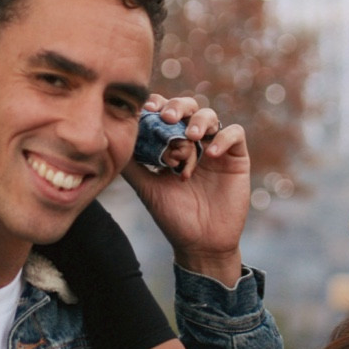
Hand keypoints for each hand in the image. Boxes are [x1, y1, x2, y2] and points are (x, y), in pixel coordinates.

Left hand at [127, 98, 249, 285]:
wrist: (200, 243)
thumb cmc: (173, 216)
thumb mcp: (147, 188)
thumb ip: (133, 165)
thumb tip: (112, 140)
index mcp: (172, 145)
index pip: (165, 113)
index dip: (157, 105)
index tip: (146, 108)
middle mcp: (194, 142)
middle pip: (188, 107)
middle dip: (177, 106)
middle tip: (168, 117)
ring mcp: (216, 148)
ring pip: (210, 116)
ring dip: (199, 120)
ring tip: (190, 137)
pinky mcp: (236, 157)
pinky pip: (235, 134)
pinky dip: (223, 137)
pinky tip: (210, 154)